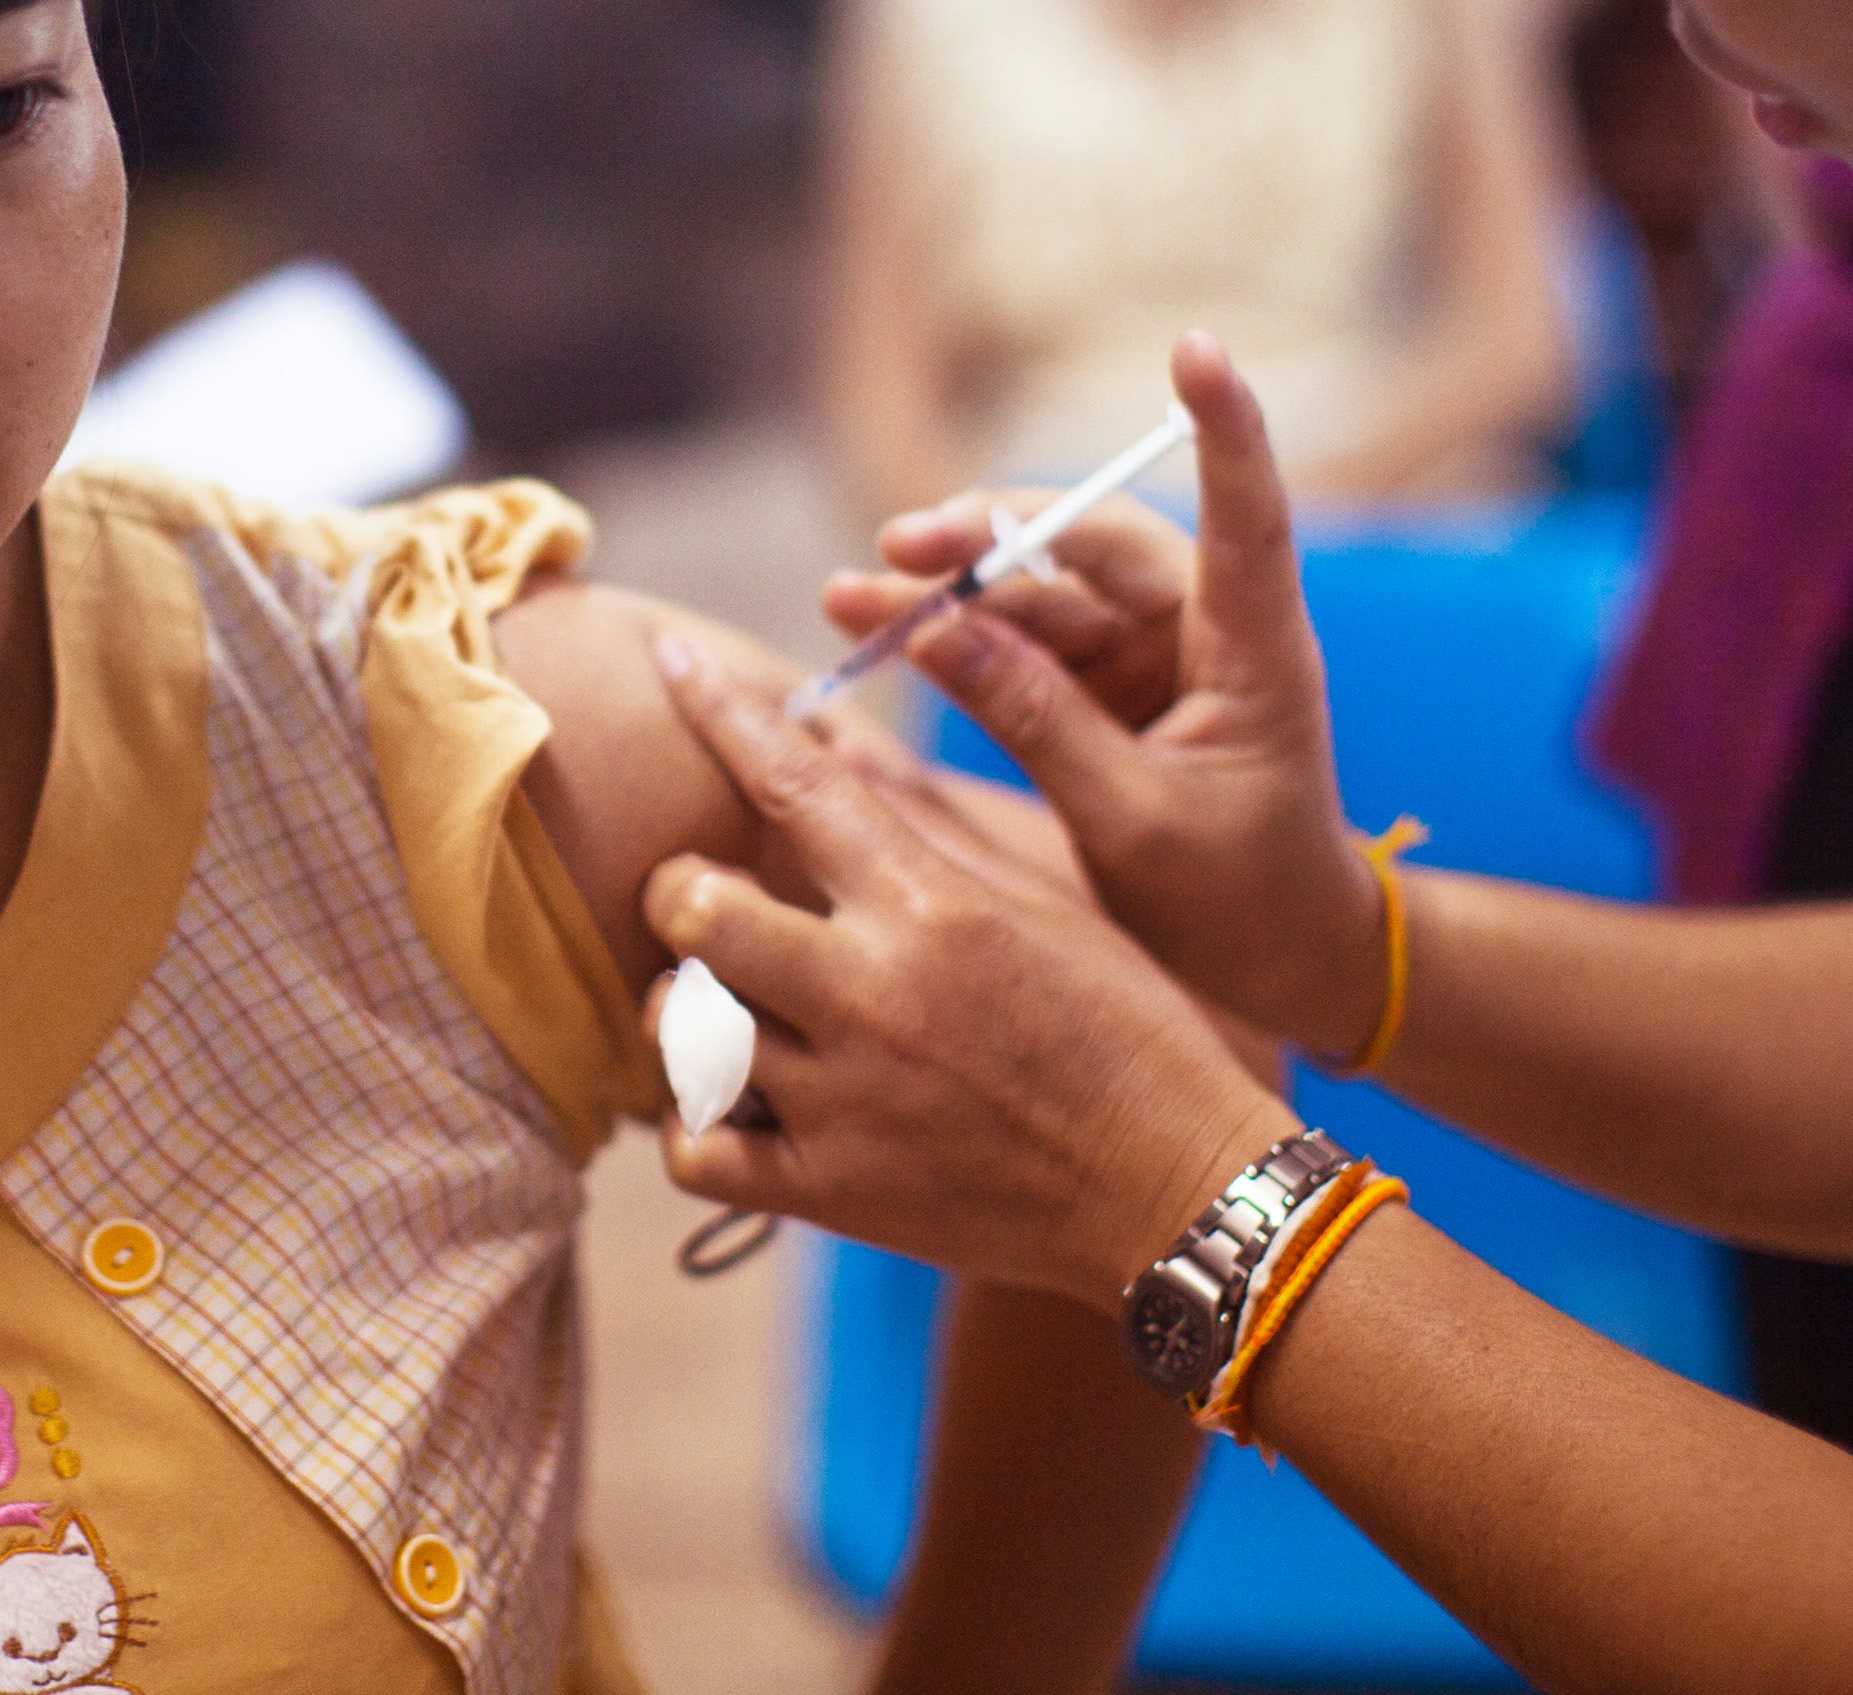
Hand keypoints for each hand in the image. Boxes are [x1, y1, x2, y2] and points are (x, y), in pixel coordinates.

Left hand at [642, 635, 1297, 1300]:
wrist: (1182, 1195)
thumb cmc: (1130, 1031)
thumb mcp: (1044, 904)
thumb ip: (927, 823)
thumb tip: (831, 738)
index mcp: (934, 904)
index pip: (793, 777)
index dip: (717, 707)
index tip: (670, 657)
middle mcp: (875, 991)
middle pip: (694, 906)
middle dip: (679, 891)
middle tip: (706, 904)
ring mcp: (845, 1098)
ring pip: (679, 1027)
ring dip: (686, 1008)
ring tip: (728, 1010)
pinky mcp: (832, 1193)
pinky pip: (694, 1149)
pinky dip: (695, 1125)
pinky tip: (733, 1105)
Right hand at [828, 334, 1389, 1058]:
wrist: (1285, 962)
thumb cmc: (1242, 900)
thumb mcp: (1133, 821)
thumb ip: (1038, 722)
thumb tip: (939, 631)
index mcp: (1255, 650)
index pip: (1244, 513)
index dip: (1224, 428)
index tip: (1198, 349)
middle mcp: (1206, 629)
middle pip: (1090, 545)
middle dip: (986, 538)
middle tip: (896, 549)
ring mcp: (1154, 656)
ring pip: (1039, 594)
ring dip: (947, 595)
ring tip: (848, 595)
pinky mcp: (1111, 689)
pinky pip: (1022, 645)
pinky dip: (954, 642)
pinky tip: (877, 632)